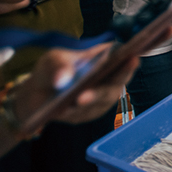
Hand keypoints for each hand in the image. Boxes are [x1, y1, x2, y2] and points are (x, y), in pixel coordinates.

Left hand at [15, 43, 138, 125]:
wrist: (38, 92)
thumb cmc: (53, 68)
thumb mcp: (53, 59)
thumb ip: (59, 65)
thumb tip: (63, 79)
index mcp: (107, 57)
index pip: (125, 57)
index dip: (130, 59)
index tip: (132, 59)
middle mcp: (110, 78)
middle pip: (117, 82)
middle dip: (108, 85)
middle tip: (95, 88)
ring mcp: (103, 97)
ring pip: (102, 101)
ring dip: (90, 101)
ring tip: (78, 99)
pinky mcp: (91, 112)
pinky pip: (86, 113)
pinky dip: (75, 112)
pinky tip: (63, 110)